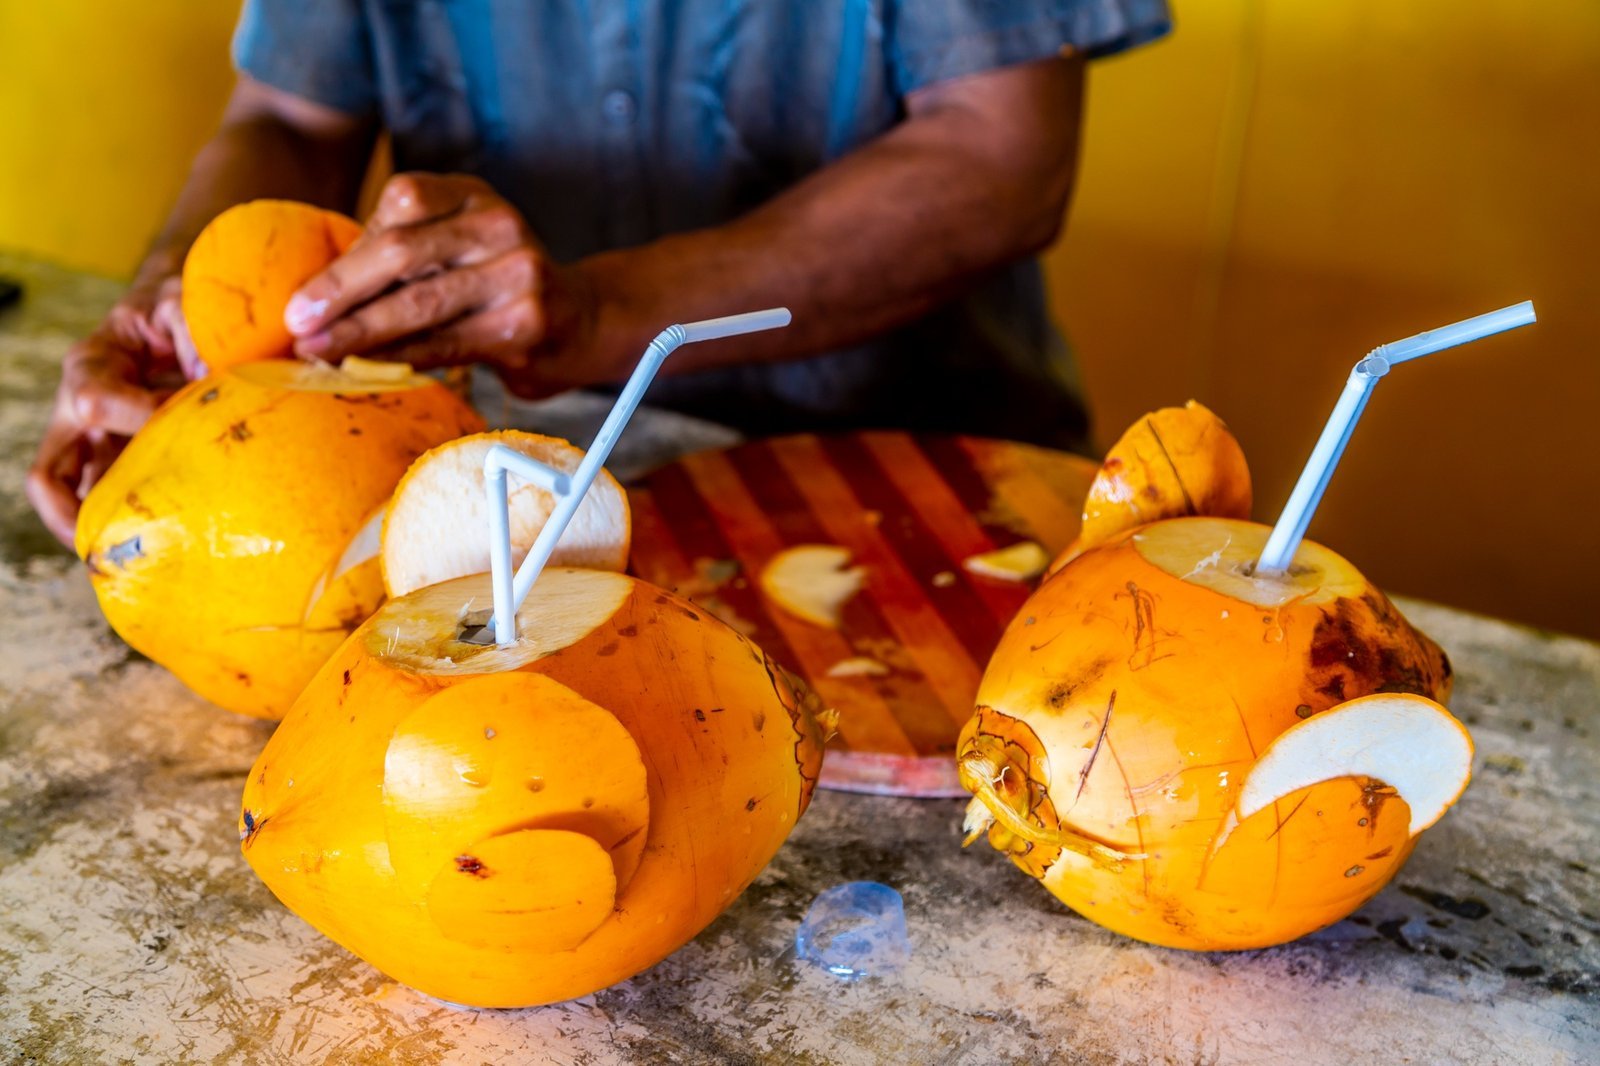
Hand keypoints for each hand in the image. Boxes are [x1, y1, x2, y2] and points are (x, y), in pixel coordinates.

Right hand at [26, 276, 199, 547]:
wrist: (176, 305)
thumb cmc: (179, 302)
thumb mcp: (184, 302)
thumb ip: (195, 335)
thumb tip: (211, 382)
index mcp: (92, 363)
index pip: (95, 403)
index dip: (139, 420)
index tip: (186, 431)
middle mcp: (79, 405)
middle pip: (51, 474)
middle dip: (72, 515)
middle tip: (110, 550)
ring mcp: (95, 436)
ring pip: (75, 496)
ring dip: (99, 529)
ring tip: (133, 564)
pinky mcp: (119, 451)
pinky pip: (110, 494)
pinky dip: (127, 519)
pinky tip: (165, 543)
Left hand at [285, 173, 597, 397]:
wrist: (581, 322)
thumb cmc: (495, 287)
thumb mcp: (455, 246)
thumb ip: (401, 254)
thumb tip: (313, 296)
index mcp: (473, 193)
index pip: (402, 201)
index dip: (348, 252)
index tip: (302, 295)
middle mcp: (500, 224)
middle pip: (402, 253)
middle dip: (340, 293)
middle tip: (297, 325)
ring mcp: (519, 272)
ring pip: (421, 302)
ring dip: (360, 332)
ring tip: (319, 353)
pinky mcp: (526, 323)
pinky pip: (446, 343)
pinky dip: (400, 357)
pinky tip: (368, 369)